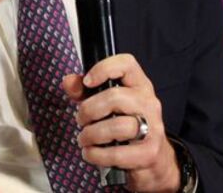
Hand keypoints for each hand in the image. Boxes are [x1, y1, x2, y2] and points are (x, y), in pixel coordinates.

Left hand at [62, 54, 180, 192]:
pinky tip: (91, 153)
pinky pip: (117, 154)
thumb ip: (85, 91)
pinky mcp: (149, 153)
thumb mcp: (106, 104)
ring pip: (118, 126)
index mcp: (139, 85)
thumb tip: (68, 81)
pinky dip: (97, 155)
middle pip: (116, 97)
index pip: (127, 64)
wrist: (154, 158)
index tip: (87, 82)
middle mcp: (149, 103)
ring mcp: (153, 128)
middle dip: (89, 110)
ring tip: (84, 139)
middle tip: (81, 120)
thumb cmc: (127, 126)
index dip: (104, 68)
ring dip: (92, 134)